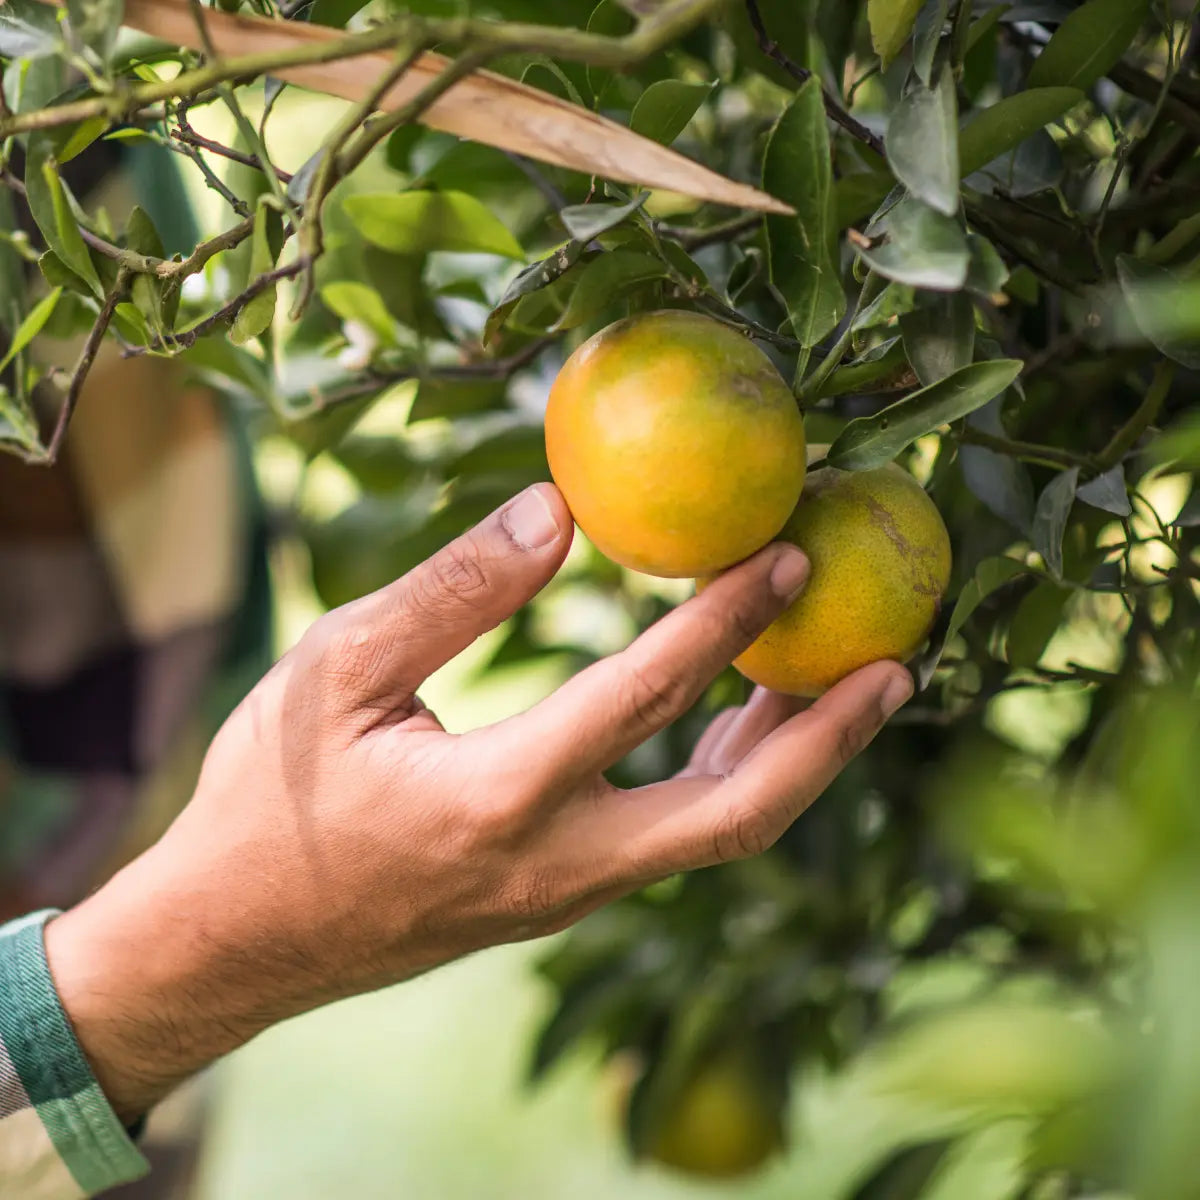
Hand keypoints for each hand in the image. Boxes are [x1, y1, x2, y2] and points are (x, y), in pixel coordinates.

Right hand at [45, 483, 911, 1121]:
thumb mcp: (336, 667)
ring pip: (715, 837)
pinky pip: (670, 842)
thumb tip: (559, 510)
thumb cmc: (271, 793)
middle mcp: (555, 864)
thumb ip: (454, 589)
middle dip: (827, 738)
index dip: (728, 618)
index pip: (646, 694)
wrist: (232, 938)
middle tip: (896, 664)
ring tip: (844, 684)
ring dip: (790, 763)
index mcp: (496, 797)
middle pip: (736, 813)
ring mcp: (563, 896)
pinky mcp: (555, 900)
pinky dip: (724, 780)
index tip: (791, 551)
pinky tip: (740, 725)